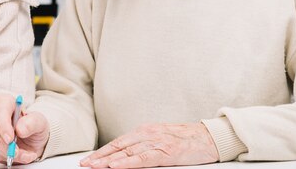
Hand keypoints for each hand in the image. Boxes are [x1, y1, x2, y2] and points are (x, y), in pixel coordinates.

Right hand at [0, 94, 49, 163]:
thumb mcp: (39, 122)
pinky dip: (4, 157)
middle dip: (3, 144)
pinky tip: (16, 155)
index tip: (10, 139)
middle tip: (17, 152)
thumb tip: (20, 129)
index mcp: (5, 102)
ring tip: (24, 154)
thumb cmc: (33, 126)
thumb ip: (32, 123)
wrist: (31, 139)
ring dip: (7, 153)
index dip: (3, 125)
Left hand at [80, 122, 217, 167]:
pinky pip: (143, 158)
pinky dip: (127, 162)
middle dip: (100, 156)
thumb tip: (128, 156)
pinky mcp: (166, 151)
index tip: (90, 159)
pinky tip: (116, 165)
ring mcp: (157, 141)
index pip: (119, 142)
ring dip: (109, 160)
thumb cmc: (188, 140)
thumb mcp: (162, 140)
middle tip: (85, 164)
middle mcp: (148, 133)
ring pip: (127, 152)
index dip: (103, 151)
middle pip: (119, 146)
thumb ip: (146, 146)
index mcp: (145, 131)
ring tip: (95, 166)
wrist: (210, 137)